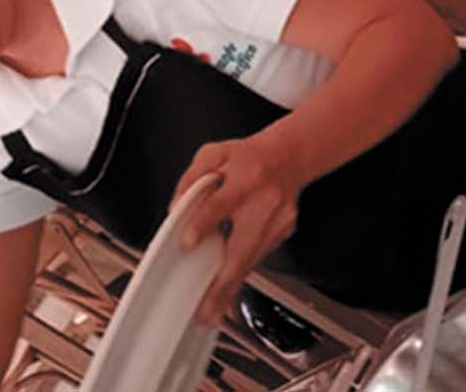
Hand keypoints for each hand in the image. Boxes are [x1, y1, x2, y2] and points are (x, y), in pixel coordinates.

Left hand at [174, 136, 303, 324]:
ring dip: (230, 287)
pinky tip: (227, 294)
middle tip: (205, 306)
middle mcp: (266, 201)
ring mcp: (278, 220)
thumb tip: (176, 208)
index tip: (188, 242)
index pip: (223, 201)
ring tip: (212, 312)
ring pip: (251, 259)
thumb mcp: (214, 153)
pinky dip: (241, 276)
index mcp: (247, 176)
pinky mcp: (283, 232)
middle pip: (243, 245)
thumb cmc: (248, 158)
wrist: (290, 156)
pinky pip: (258, 258)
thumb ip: (192, 178)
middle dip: (222, 280)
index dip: (204, 221)